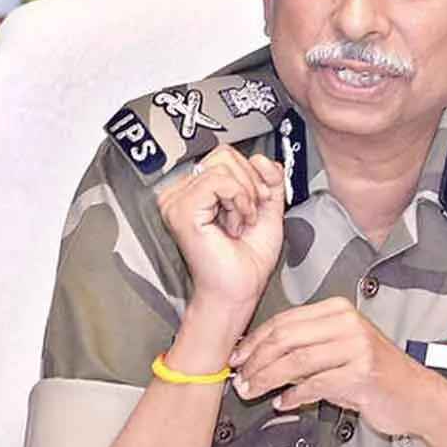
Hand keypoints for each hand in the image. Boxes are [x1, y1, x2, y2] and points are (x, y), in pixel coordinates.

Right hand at [157, 145, 284, 312]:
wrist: (238, 292)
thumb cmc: (246, 262)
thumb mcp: (267, 208)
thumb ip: (269, 178)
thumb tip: (262, 159)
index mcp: (198, 191)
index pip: (226, 155)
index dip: (252, 174)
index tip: (258, 202)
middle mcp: (182, 193)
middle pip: (225, 154)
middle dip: (250, 184)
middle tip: (249, 215)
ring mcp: (177, 201)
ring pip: (224, 166)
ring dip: (244, 197)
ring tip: (238, 223)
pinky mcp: (181, 210)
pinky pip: (219, 181)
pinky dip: (238, 200)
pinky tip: (233, 224)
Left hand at [228, 297, 442, 437]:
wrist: (417, 395)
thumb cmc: (375, 372)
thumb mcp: (340, 349)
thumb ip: (305, 346)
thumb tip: (260, 355)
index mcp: (337, 309)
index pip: (284, 319)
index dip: (255, 339)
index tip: (238, 355)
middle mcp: (347, 322)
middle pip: (286, 337)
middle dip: (256, 360)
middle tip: (240, 377)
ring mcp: (356, 346)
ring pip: (296, 361)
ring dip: (268, 379)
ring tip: (253, 390)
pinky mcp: (361, 373)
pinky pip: (315, 385)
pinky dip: (294, 396)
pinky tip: (283, 403)